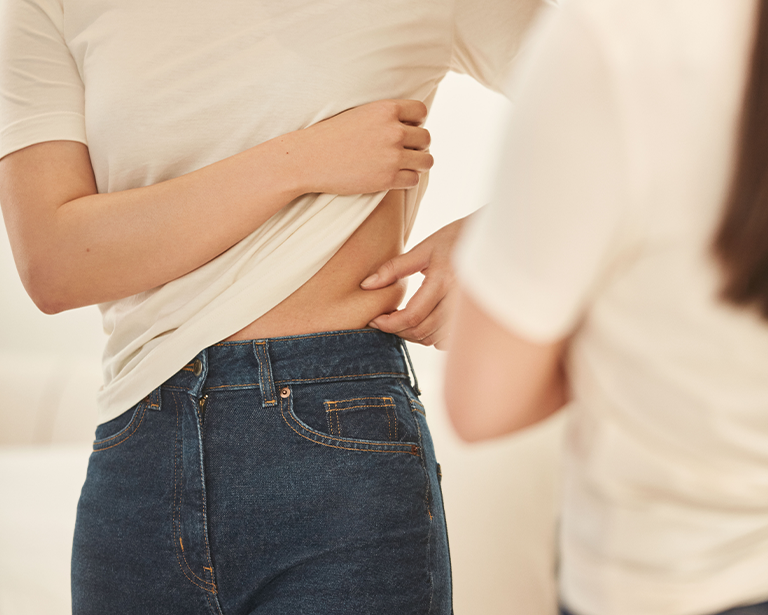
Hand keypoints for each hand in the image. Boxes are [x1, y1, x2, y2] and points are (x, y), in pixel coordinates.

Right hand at [294, 99, 433, 194]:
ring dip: (417, 164)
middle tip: (401, 152)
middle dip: (416, 145)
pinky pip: (414, 179)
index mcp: (386, 109)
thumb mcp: (360, 114)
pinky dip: (407, 180)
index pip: (421, 112)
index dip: (416, 122)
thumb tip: (407, 124)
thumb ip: (384, 116)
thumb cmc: (330, 136)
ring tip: (403, 166)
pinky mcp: (388, 178)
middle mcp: (393, 130)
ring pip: (426, 161)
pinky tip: (393, 178)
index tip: (405, 130)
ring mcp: (392, 155)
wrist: (308, 159)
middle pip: (425, 138)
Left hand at [360, 218, 467, 349]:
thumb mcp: (424, 248)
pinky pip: (448, 340)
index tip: (375, 320)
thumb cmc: (457, 238)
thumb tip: (366, 286)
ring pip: (434, 339)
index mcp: (443, 281)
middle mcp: (458, 300)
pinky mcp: (473, 318)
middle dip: (397, 331)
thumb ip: (394, 268)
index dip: (389, 324)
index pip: (412, 315)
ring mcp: (468, 312)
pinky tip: (425, 323)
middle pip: (421, 331)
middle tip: (384, 321)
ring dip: (414, 336)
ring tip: (402, 321)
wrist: (493, 239)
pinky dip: (432, 338)